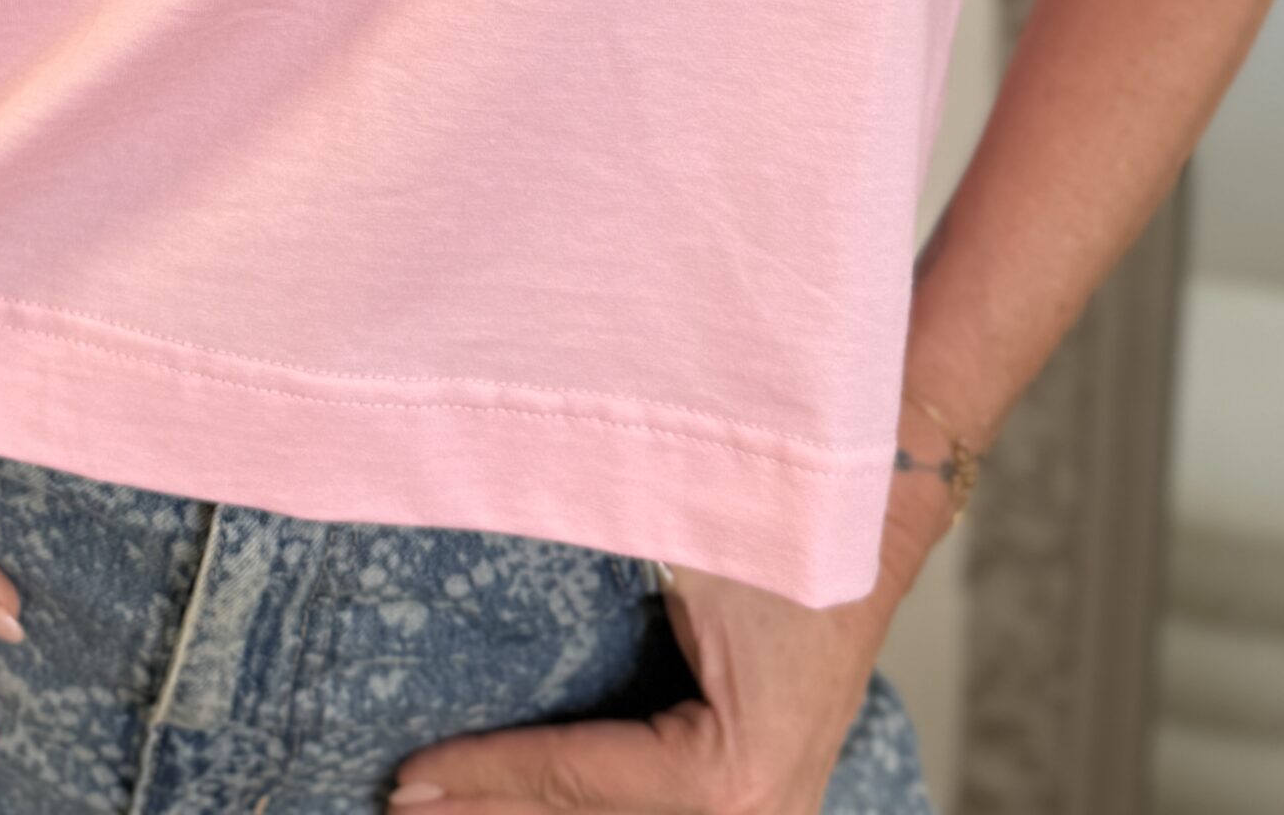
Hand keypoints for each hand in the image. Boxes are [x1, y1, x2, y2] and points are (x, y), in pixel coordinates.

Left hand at [385, 473, 954, 814]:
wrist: (879, 499)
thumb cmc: (783, 520)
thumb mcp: (685, 552)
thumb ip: (590, 570)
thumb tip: (479, 532)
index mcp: (736, 777)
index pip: (582, 784)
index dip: (489, 781)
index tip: (406, 780)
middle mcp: (758, 812)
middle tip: (403, 807)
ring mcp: (763, 806)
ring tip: (447, 812)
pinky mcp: (754, 784)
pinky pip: (649, 809)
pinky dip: (583, 805)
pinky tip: (522, 800)